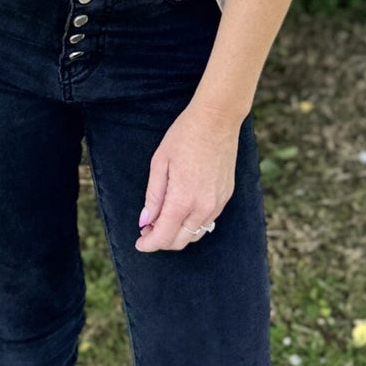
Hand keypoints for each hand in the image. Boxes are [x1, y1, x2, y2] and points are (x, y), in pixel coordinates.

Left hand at [135, 102, 239, 251]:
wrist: (216, 121)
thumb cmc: (184, 137)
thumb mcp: (159, 164)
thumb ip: (153, 197)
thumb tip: (145, 221)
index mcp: (182, 199)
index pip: (163, 236)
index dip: (149, 244)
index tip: (139, 243)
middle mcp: (203, 207)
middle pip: (180, 241)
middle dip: (161, 240)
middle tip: (147, 229)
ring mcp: (217, 204)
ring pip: (195, 234)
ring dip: (177, 234)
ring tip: (163, 219)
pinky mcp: (225, 197)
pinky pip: (207, 221)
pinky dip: (192, 224)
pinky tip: (182, 210)